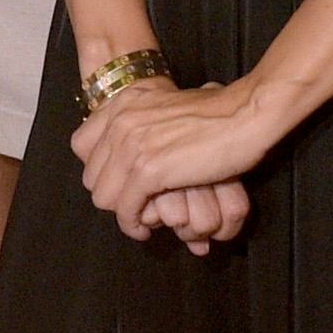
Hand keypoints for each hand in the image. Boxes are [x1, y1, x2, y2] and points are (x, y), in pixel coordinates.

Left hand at [72, 76, 287, 247]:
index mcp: (124, 103)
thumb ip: (148, 123)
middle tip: (135, 206)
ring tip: (141, 221)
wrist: (246, 113)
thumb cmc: (221, 112)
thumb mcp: (170, 107)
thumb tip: (140, 148)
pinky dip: (133, 225)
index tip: (122, 186)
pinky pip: (126, 210)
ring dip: (123, 213)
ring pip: (104, 196)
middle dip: (113, 196)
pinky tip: (146, 229)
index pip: (85, 148)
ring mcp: (132, 144)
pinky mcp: (148, 169)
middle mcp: (121, 120)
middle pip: (92, 175)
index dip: (104, 174)